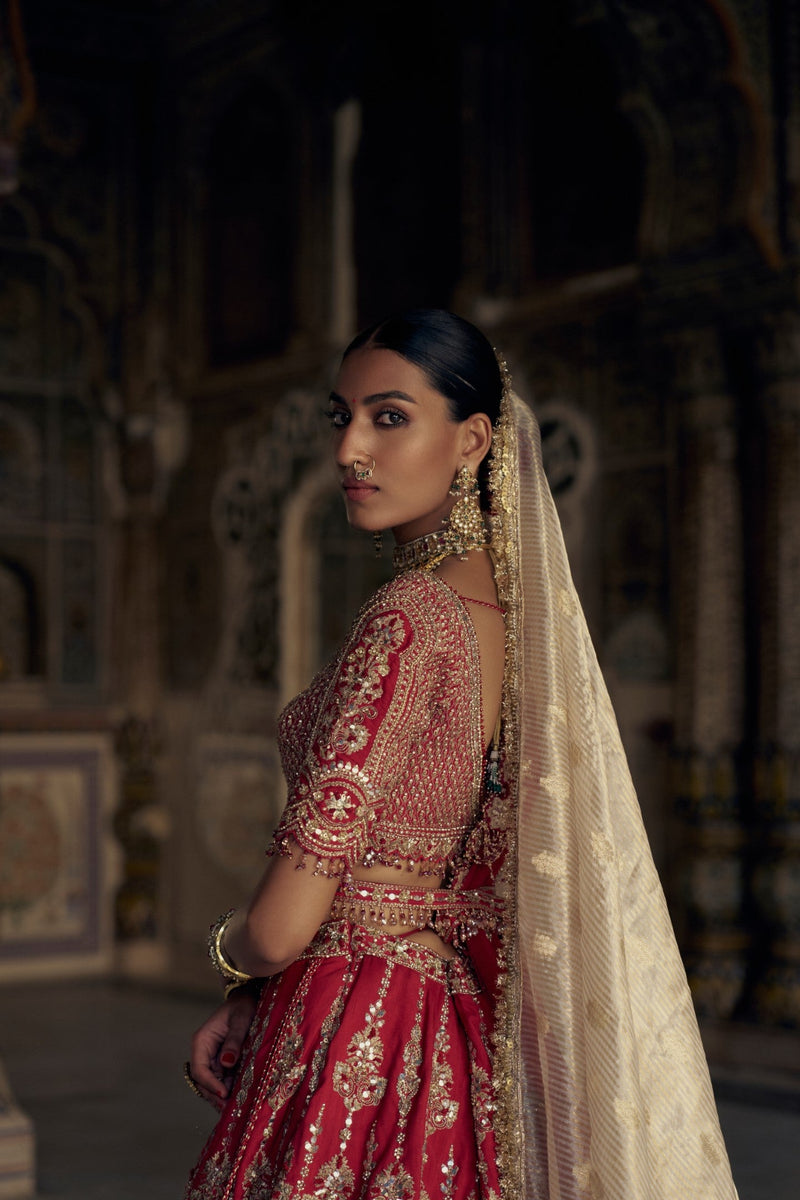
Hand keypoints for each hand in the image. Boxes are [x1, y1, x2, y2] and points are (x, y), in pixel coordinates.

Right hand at [188, 987, 258, 1110]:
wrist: (249, 998)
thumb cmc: (244, 1005)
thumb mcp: (241, 1020)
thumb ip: (234, 1041)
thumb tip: (226, 1062)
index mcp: (202, 1040)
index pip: (199, 1069)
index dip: (210, 1084)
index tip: (224, 1093)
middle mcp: (204, 1051)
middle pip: (203, 1080)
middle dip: (214, 1094)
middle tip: (229, 1108)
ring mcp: (213, 1057)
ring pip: (212, 1082)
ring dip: (221, 1094)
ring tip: (233, 1107)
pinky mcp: (223, 1060)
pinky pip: (222, 1078)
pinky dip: (228, 1087)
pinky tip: (237, 1097)